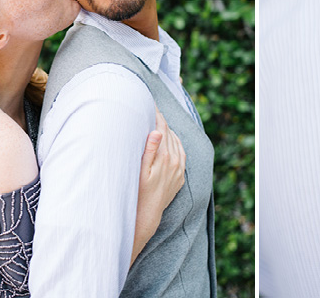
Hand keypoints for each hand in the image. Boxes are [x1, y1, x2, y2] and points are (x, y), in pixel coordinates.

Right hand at [132, 107, 185, 263]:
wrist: (147, 214)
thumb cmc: (138, 192)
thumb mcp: (140, 171)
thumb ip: (149, 150)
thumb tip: (157, 131)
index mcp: (165, 157)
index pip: (161, 129)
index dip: (156, 115)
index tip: (150, 105)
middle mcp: (175, 161)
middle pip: (169, 133)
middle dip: (161, 120)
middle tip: (152, 110)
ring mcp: (179, 168)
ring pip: (176, 141)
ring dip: (168, 131)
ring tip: (158, 122)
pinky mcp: (180, 175)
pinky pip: (181, 152)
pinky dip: (175, 143)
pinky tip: (168, 140)